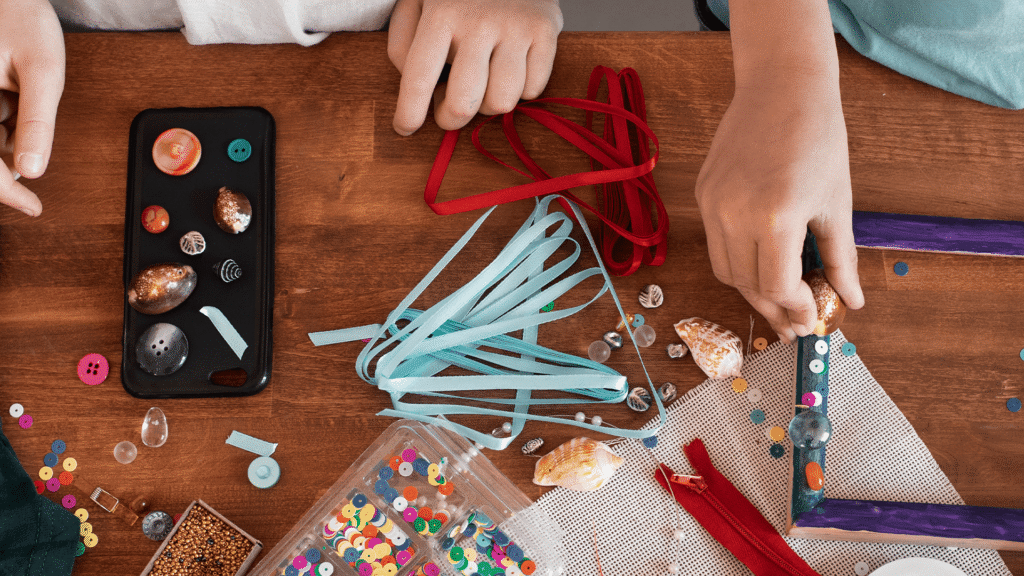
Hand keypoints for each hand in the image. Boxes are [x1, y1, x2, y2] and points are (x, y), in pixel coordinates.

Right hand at [0, 0, 64, 216]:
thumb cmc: (21, 17)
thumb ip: (37, 122)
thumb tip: (32, 170)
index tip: (33, 207)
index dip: (7, 192)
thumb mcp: (42, 71)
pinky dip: (0, 118)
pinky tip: (8, 93)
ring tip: (16, 93)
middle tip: (29, 145)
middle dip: (5, 158)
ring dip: (3, 135)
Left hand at [387, 0, 561, 134]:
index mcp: (441, 13)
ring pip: (501, 102)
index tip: (404, 128)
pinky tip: (509, 69)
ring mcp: (516, 27)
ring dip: (487, 104)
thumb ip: (403, 46)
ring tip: (481, 84)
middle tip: (448, 109)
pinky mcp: (545, 31)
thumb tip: (419, 92)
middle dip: (451, 119)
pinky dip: (521, 90)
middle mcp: (479, 22)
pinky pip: (533, 91)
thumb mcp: (416, 3)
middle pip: (464, 103)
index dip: (408, 113)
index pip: (418, 79)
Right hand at [695, 79, 864, 342]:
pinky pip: (715, 243)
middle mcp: (735, 214)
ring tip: (778, 296)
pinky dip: (737, 260)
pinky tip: (760, 259)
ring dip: (751, 289)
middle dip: (773, 309)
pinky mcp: (702, 194)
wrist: (782, 87)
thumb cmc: (818, 138)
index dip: (796, 310)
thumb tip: (852, 301)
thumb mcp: (837, 203)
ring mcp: (713, 204)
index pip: (777, 287)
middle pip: (746, 286)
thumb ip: (841, 259)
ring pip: (725, 270)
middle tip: (795, 322)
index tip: (812, 320)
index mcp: (776, 217)